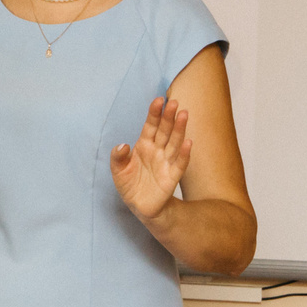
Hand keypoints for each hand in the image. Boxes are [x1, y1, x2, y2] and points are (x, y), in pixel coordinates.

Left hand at [110, 98, 191, 224]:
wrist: (139, 206)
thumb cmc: (129, 184)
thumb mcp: (118, 171)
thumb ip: (117, 157)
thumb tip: (123, 145)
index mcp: (144, 145)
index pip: (151, 125)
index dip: (155, 113)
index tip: (159, 100)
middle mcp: (157, 150)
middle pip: (164, 130)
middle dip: (169, 117)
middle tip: (174, 102)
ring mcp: (166, 162)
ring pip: (174, 142)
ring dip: (179, 129)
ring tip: (184, 114)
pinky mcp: (172, 176)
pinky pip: (180, 163)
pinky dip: (185, 154)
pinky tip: (189, 142)